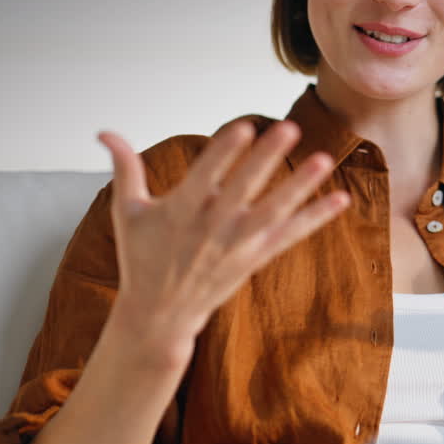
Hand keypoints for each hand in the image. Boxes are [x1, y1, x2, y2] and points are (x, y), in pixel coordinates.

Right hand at [95, 120, 350, 364]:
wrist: (159, 315)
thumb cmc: (142, 258)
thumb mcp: (128, 212)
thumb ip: (125, 168)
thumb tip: (104, 133)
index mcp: (180, 212)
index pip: (205, 176)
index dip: (224, 153)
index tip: (244, 127)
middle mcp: (212, 229)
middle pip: (244, 189)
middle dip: (266, 159)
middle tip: (289, 129)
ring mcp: (237, 246)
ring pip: (274, 212)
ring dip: (300, 186)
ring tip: (324, 159)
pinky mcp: (256, 258)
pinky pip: (291, 235)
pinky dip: (316, 218)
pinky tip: (339, 198)